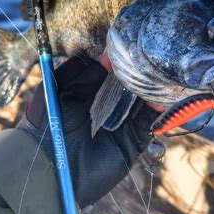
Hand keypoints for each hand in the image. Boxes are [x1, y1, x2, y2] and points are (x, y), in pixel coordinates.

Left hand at [16, 57, 158, 206]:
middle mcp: (108, 105)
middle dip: (143, 73)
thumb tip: (109, 54)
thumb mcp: (64, 91)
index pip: (113, 70)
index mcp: (90, 91)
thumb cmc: (50, 125)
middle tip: (156, 59)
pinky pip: (149, 123)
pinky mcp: (132, 141)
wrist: (49, 169)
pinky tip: (161, 99)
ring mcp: (122, 123)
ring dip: (154, 90)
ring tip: (164, 75)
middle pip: (132, 84)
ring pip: (144, 102)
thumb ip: (88, 72)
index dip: (124, 59)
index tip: (137, 44)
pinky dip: (158, 111)